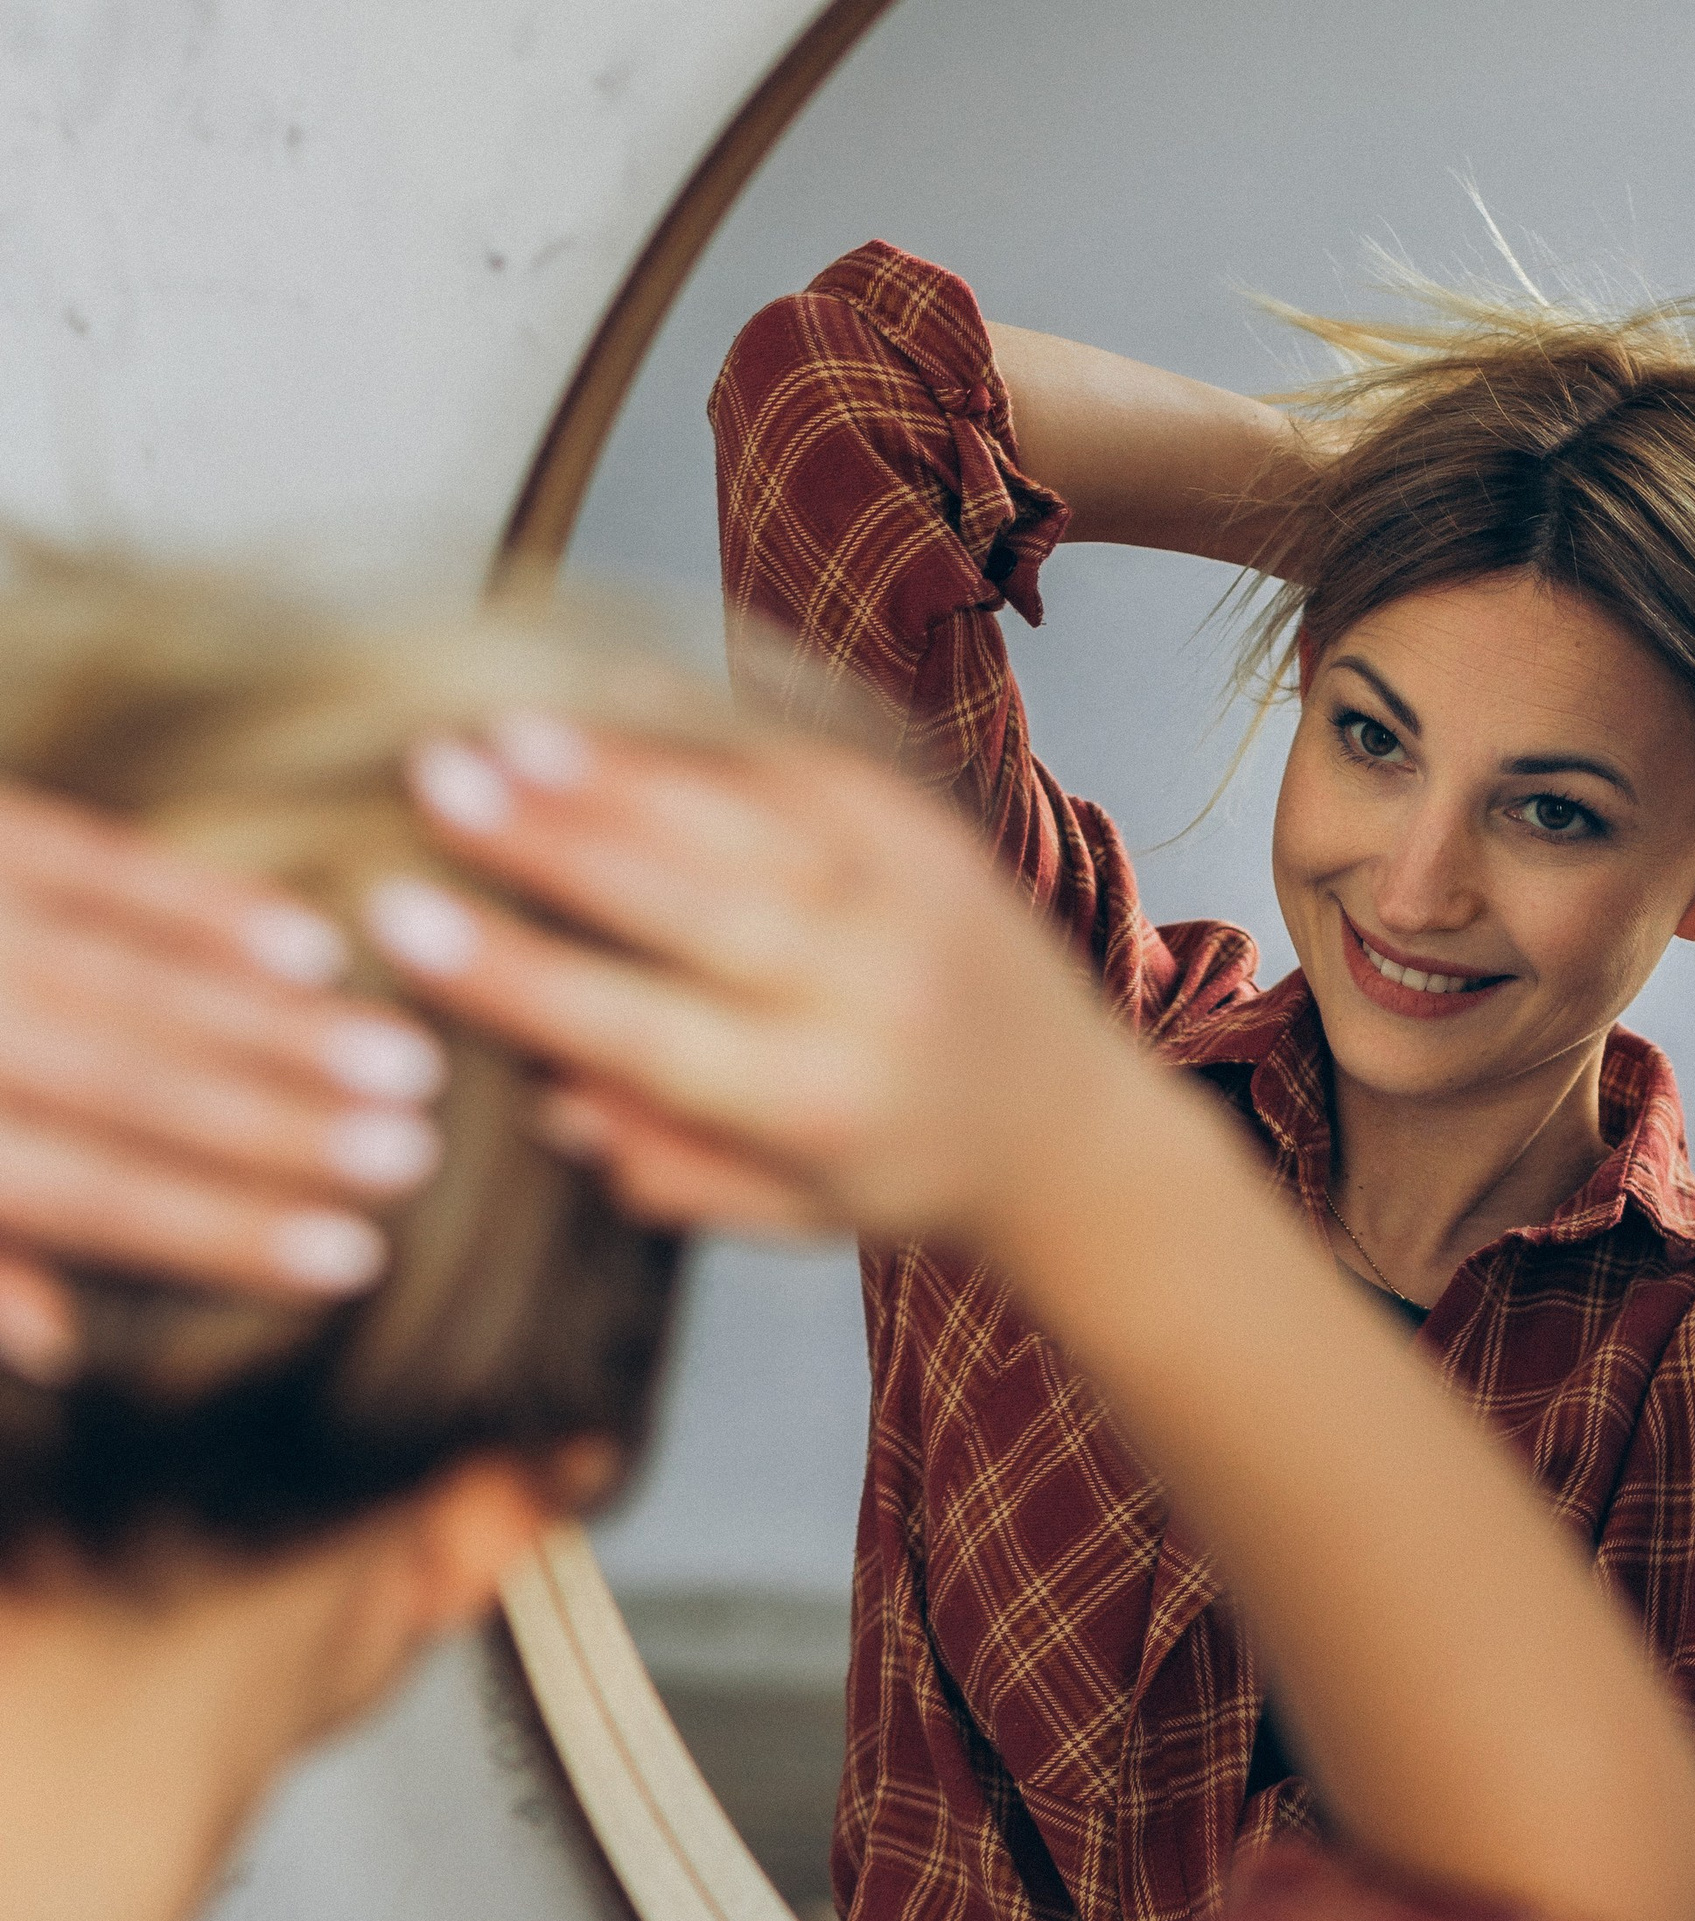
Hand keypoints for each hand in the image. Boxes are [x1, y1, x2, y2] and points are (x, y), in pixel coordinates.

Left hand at [0, 782, 445, 1381]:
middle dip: (279, 1122)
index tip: (349, 1262)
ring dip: (273, 1020)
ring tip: (400, 1061)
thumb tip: (60, 1345)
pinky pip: (81, 857)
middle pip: (121, 1079)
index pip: (82, 1193)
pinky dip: (197, 902)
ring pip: (119, 971)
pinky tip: (306, 938)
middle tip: (414, 1156)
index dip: (219, 1230)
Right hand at [368, 717, 1146, 1251]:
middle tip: (431, 782)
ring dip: (614, 772)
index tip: (404, 924)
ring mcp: (901, 893)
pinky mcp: (920, 826)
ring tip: (496, 733)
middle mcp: (865, 989)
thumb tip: (546, 1089)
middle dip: (552, 841)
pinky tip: (598, 709)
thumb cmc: (892, 1173)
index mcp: (818, 1099)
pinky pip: (791, 769)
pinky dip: (693, 739)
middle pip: (688, 901)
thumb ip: (664, 1163)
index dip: (518, 975)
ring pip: (740, 819)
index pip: (642, 1031)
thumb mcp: (779, 1211)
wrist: (1065, 1126)